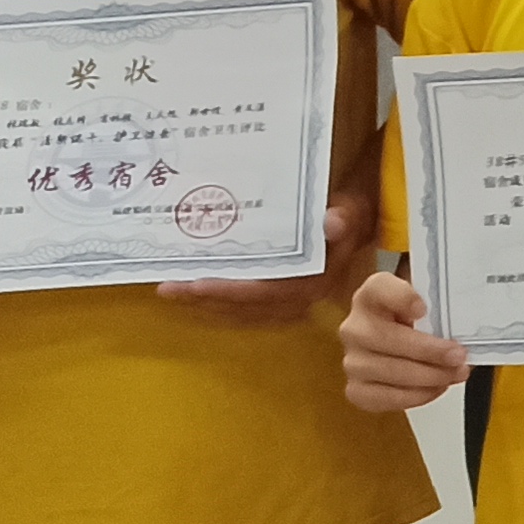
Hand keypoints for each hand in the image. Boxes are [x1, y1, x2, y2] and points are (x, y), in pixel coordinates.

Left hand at [158, 182, 374, 324]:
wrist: (355, 227)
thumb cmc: (347, 215)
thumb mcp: (348, 210)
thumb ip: (343, 215)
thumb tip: (333, 222)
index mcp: (314, 282)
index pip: (266, 292)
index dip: (230, 291)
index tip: (196, 284)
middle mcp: (300, 300)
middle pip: (245, 307)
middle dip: (204, 300)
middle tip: (167, 288)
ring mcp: (289, 304)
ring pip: (241, 313)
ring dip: (205, 305)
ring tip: (171, 291)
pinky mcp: (279, 301)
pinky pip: (244, 310)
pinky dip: (217, 304)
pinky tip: (193, 294)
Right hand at [336, 270, 466, 412]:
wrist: (399, 339)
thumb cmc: (420, 319)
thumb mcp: (429, 301)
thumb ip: (441, 302)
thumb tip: (468, 317)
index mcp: (371, 295)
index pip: (379, 288)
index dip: (400, 297)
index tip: (423, 308)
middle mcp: (355, 326)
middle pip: (384, 337)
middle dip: (426, 350)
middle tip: (458, 355)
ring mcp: (352, 360)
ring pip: (386, 371)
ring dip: (427, 376)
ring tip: (455, 373)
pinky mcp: (356, 389)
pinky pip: (383, 398)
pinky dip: (415, 396)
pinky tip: (438, 388)